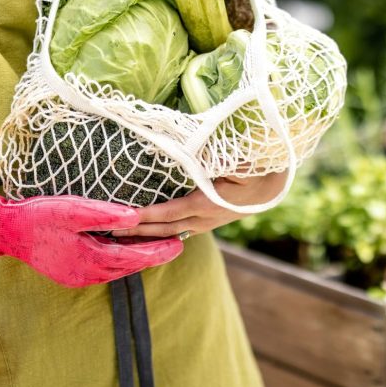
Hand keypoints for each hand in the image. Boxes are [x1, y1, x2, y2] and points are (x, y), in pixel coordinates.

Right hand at [0, 195, 183, 286]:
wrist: (8, 231)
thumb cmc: (39, 216)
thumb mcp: (73, 210)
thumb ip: (105, 214)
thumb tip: (137, 216)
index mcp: (91, 259)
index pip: (135, 256)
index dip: (159, 250)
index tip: (180, 244)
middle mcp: (88, 274)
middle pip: (130, 265)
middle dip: (154, 255)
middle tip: (178, 244)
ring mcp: (79, 277)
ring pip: (118, 269)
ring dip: (138, 258)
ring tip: (159, 247)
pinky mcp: (71, 274)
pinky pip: (104, 269)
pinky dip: (120, 260)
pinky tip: (128, 250)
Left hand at [121, 172, 287, 238]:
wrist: (274, 186)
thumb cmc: (254, 168)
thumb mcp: (234, 162)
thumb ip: (211, 158)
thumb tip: (185, 150)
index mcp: (208, 203)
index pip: (170, 212)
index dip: (147, 216)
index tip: (124, 217)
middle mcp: (205, 218)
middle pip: (166, 229)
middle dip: (138, 231)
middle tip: (111, 231)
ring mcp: (208, 223)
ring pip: (173, 232)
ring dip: (149, 235)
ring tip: (124, 236)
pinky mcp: (209, 221)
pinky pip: (182, 230)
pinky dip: (163, 232)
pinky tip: (150, 233)